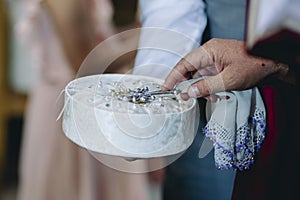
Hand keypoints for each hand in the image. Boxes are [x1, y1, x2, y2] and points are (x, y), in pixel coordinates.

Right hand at [163, 39, 290, 98]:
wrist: (274, 63)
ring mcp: (215, 60)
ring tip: (211, 97)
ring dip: (202, 89)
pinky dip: (210, 88)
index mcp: (209, 51)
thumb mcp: (228, 80)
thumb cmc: (254, 66)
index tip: (165, 88)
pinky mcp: (220, 67)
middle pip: (190, 70)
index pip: (184, 64)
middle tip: (184, 98)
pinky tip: (218, 95)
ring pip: (199, 76)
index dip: (173, 76)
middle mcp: (210, 54)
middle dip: (188, 85)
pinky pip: (209, 78)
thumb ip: (206, 87)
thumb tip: (189, 93)